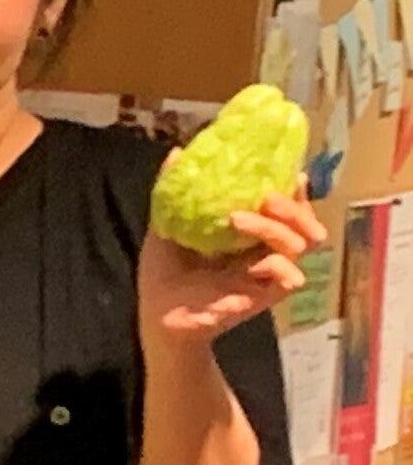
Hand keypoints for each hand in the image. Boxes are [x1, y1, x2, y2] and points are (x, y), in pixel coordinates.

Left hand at [142, 189, 323, 345]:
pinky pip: (290, 279)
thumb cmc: (166, 269)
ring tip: (237, 219)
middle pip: (308, 226)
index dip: (297, 191)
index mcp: (252, 233)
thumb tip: (178, 153)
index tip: (290, 173)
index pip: (291, 208)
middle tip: (266, 197)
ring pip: (300, 246)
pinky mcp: (263, 297)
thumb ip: (174, 191)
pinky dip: (276, 266)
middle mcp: (266, 251)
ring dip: (275, 229)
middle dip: (296, 208)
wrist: (155, 311)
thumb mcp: (167, 224)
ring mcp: (267, 274)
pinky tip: (252, 263)